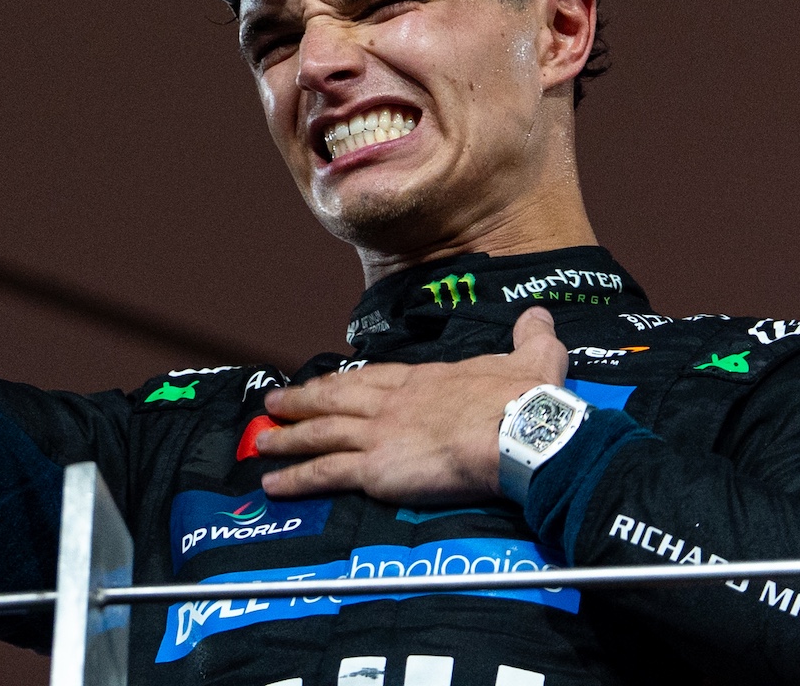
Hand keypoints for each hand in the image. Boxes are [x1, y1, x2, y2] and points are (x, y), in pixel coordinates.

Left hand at [256, 306, 567, 503]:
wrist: (519, 433)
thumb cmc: (525, 402)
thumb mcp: (534, 357)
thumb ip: (531, 335)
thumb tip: (538, 314)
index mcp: (424, 379)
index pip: (373, 378)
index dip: (344, 382)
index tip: (324, 384)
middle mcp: (392, 402)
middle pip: (336, 399)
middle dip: (302, 402)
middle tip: (273, 404)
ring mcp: (380, 433)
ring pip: (321, 434)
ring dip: (288, 438)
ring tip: (261, 442)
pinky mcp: (377, 468)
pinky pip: (326, 473)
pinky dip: (296, 478)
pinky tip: (274, 484)